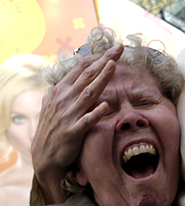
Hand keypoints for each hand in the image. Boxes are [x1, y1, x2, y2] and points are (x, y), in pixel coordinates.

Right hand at [31, 43, 123, 202]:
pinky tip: (106, 105)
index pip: (81, 68)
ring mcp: (68, 115)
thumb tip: (81, 75)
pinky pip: (86, 121)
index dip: (98, 57)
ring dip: (101, 79)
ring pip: (88, 93)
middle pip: (87, 75)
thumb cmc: (53, 128)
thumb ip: (68, 90)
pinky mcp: (72, 132)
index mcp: (60, 90)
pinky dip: (96, 113)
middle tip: (119, 48)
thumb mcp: (55, 104)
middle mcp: (63, 99)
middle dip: (104, 60)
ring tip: (113, 66)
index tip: (113, 49)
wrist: (44, 157)